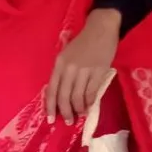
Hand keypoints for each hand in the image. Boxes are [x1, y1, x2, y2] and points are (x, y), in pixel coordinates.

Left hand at [46, 9, 120, 124]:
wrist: (101, 29)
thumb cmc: (83, 44)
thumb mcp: (66, 56)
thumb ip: (62, 73)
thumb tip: (61, 96)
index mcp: (59, 64)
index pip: (52, 90)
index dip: (50, 107)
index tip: (51, 120)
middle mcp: (69, 68)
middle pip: (64, 96)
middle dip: (66, 112)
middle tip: (69, 121)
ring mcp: (84, 70)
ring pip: (78, 97)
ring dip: (79, 109)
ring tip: (80, 114)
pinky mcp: (99, 72)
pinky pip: (92, 92)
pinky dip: (90, 102)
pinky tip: (89, 106)